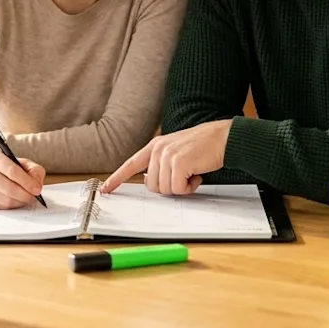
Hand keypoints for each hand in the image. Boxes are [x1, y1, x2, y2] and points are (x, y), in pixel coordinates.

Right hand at [0, 152, 46, 209]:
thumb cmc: (6, 168)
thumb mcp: (20, 163)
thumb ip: (34, 170)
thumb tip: (37, 185)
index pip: (13, 171)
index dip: (27, 182)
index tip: (37, 189)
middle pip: (9, 188)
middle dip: (25, 195)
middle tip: (34, 197)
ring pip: (5, 200)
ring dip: (20, 202)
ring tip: (26, 199)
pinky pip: (0, 207)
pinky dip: (12, 206)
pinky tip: (15, 201)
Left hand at [101, 120, 230, 195]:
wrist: (222, 138)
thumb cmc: (202, 147)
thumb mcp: (176, 152)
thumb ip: (160, 164)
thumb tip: (151, 181)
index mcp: (155, 146)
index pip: (131, 164)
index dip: (117, 178)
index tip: (106, 189)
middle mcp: (158, 149)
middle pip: (153, 186)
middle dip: (170, 187)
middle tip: (184, 177)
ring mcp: (167, 155)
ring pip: (165, 189)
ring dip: (181, 187)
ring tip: (192, 173)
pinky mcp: (179, 163)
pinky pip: (179, 189)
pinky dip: (190, 187)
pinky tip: (197, 174)